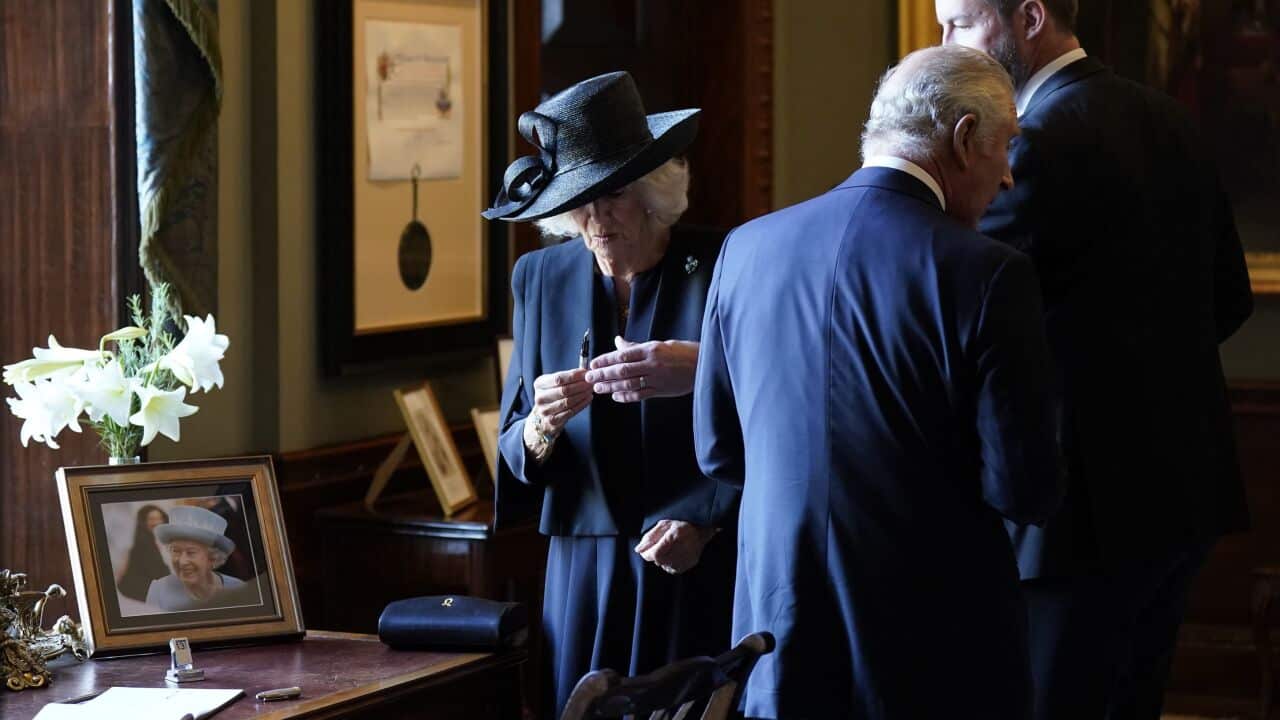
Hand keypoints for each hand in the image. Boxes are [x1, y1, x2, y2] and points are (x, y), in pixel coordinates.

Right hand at [522, 368, 591, 455]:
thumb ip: (567, 377)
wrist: (543, 417)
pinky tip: (588, 399)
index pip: (558, 378)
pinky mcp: (553, 420)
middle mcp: (540, 397)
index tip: (586, 373)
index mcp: (539, 384)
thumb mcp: (553, 383)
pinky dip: (582, 404)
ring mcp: (545, 410)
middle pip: (564, 390)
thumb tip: (585, 372)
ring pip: (568, 401)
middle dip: (581, 385)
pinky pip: (571, 411)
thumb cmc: (552, 396)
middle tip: (591, 382)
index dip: (574, 375)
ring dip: (582, 395)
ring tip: (590, 390)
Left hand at [584, 337, 698, 401]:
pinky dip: (626, 396)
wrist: (705, 365)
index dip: (606, 360)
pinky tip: (615, 396)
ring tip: (598, 388)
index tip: (593, 363)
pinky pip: (640, 394)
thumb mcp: (661, 344)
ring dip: (611, 387)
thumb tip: (618, 341)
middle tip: (589, 377)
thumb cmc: (683, 352)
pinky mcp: (662, 390)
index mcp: (652, 349)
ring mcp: (657, 378)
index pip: (623, 354)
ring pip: (629, 384)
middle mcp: (653, 363)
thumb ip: (637, 346)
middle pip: (622, 370)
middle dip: (603, 374)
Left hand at [634, 519, 717, 573]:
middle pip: (659, 561)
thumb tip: (639, 549)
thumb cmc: (681, 525)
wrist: (701, 530)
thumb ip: (650, 537)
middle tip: (657, 546)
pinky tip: (673, 554)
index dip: (647, 554)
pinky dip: (669, 563)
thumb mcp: (664, 524)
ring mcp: (687, 558)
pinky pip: (672, 569)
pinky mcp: (689, 564)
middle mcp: (682, 549)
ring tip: (668, 548)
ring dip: (662, 559)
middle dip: (654, 555)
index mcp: (674, 536)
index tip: (644, 551)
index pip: (656, 554)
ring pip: (664, 566)